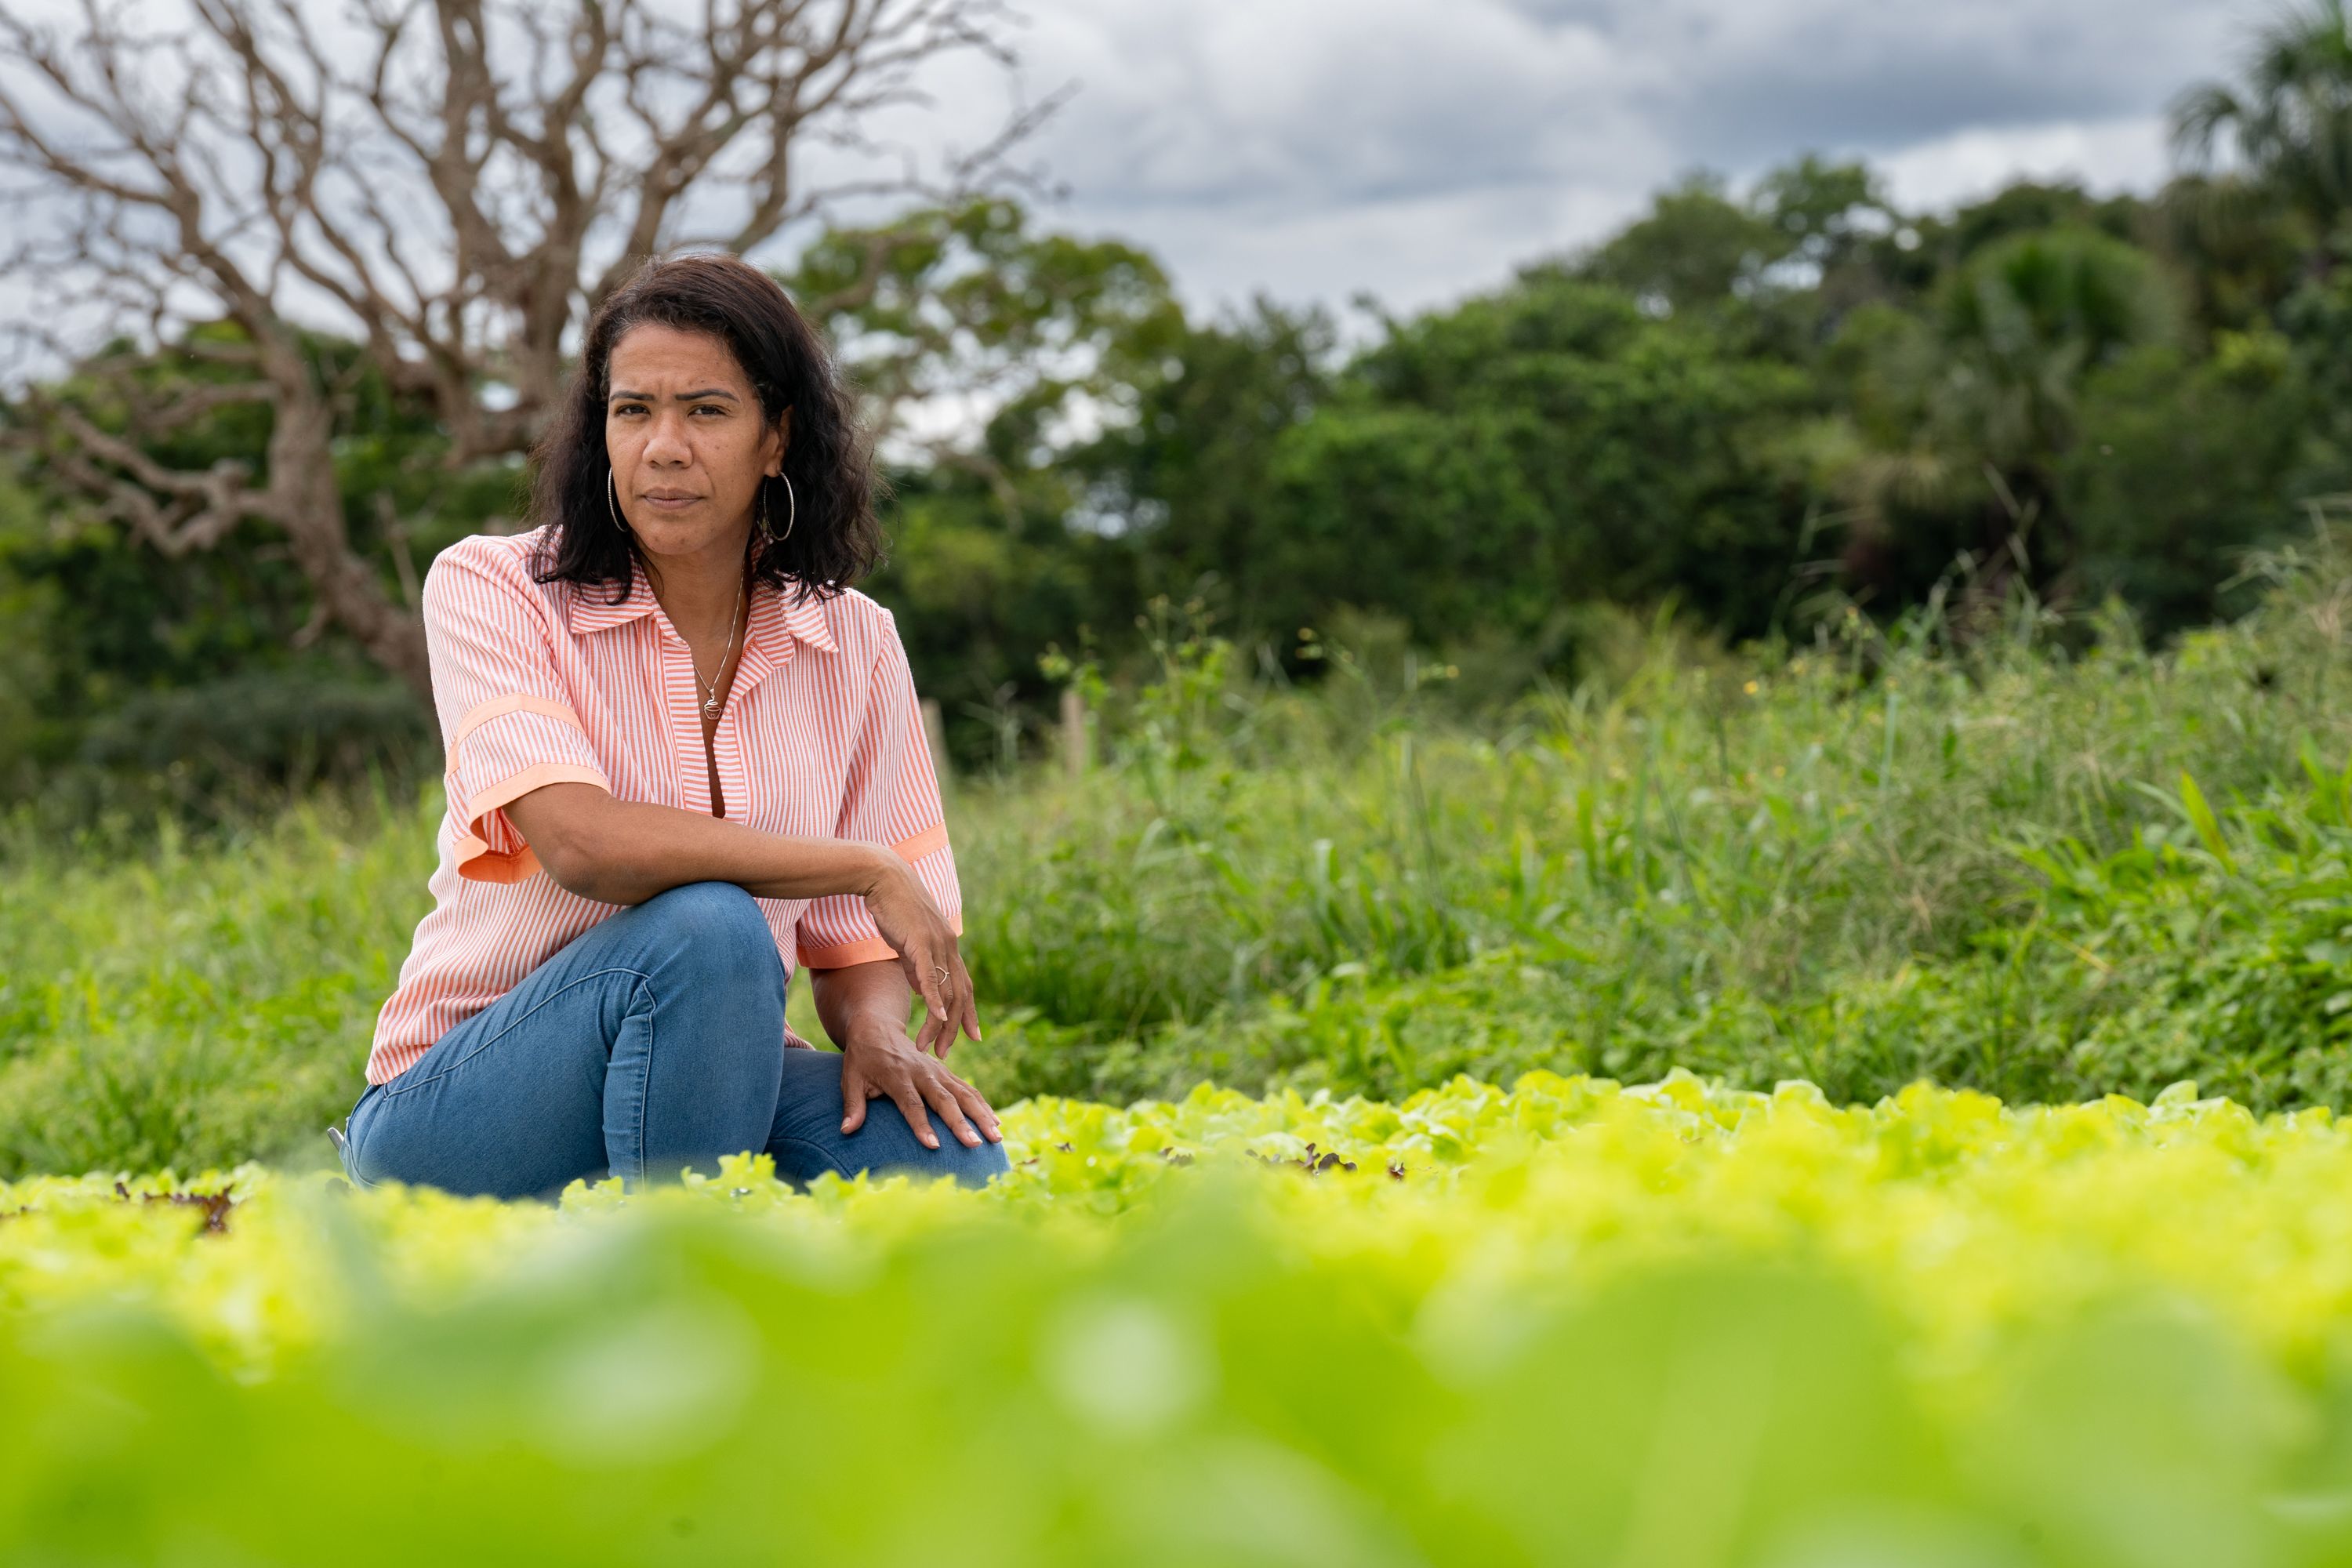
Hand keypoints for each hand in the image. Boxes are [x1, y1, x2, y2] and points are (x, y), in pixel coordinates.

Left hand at [839, 1025, 1001, 1149]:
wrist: (877, 1027)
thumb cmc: (862, 1058)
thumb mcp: (851, 1078)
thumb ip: (853, 1105)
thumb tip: (846, 1131)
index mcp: (898, 1076)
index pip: (912, 1104)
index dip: (922, 1126)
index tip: (934, 1146)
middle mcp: (922, 1073)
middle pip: (944, 1100)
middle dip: (961, 1123)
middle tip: (974, 1144)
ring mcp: (937, 1071)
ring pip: (964, 1093)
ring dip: (981, 1115)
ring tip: (996, 1136)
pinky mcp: (945, 1072)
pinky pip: (967, 1089)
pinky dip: (982, 1105)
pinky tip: (995, 1122)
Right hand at [860, 854, 981, 1056]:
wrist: (882, 879)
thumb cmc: (892, 909)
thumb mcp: (908, 944)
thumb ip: (917, 968)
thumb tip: (924, 991)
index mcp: (947, 947)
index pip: (965, 986)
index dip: (970, 1013)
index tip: (974, 1037)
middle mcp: (949, 947)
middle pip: (961, 995)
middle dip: (957, 1027)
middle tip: (947, 1053)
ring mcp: (937, 944)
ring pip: (946, 991)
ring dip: (940, 1023)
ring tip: (929, 1047)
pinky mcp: (920, 941)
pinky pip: (930, 976)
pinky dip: (936, 998)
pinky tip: (937, 1017)